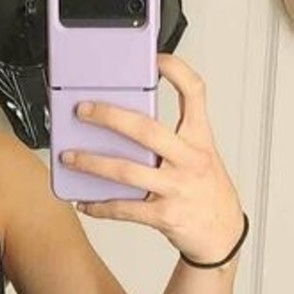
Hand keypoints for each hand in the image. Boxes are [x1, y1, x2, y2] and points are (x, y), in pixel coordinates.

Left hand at [60, 52, 244, 264]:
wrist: (223, 235)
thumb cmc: (208, 192)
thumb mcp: (201, 156)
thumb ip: (172, 138)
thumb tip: (126, 123)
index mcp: (200, 139)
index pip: (195, 93)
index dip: (177, 71)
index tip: (157, 58)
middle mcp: (190, 160)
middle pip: (146, 130)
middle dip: (109, 117)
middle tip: (83, 110)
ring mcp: (177, 188)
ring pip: (127, 171)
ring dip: (92, 163)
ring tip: (70, 157)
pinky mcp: (165, 216)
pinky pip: (125, 209)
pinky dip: (100, 206)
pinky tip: (86, 202)